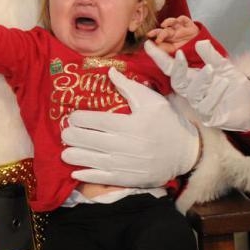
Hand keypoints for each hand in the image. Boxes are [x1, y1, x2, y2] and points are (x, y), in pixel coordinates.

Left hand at [61, 67, 199, 185]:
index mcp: (130, 124)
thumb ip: (129, 87)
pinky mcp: (128, 178)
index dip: (80, 119)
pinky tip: (76, 173)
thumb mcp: (152, 101)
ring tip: (65, 153)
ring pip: (94, 160)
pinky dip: (88, 176)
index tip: (71, 118)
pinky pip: (104, 178)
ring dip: (76, 157)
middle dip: (73, 137)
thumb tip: (109, 71)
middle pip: (91, 141)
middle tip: (64, 134)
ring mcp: (126, 164)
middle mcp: (126, 145)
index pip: (97, 121)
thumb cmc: (167, 123)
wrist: (185, 152)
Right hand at [145, 39, 249, 131]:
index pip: (172, 68)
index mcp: (193, 78)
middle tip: (180, 55)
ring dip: (200, 80)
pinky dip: (215, 93)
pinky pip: (207, 105)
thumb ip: (212, 56)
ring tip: (211, 69)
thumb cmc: (235, 86)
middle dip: (176, 69)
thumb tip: (200, 42)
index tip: (148, 45)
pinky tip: (224, 83)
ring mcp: (200, 105)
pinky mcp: (210, 116)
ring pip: (192, 93)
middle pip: (177, 82)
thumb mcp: (225, 67)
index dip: (160, 58)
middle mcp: (193, 92)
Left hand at [146, 15, 199, 53]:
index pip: (159, 36)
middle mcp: (175, 34)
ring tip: (163, 25)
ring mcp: (182, 29)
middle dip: (157, 31)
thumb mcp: (173, 55)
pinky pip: (184, 20)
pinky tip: (177, 21)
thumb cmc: (187, 53)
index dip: (153, 35)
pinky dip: (180, 19)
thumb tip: (152, 45)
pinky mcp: (190, 27)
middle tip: (151, 34)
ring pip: (173, 22)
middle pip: (164, 30)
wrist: (202, 54)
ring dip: (167, 22)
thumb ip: (163, 51)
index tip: (148, 37)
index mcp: (169, 41)